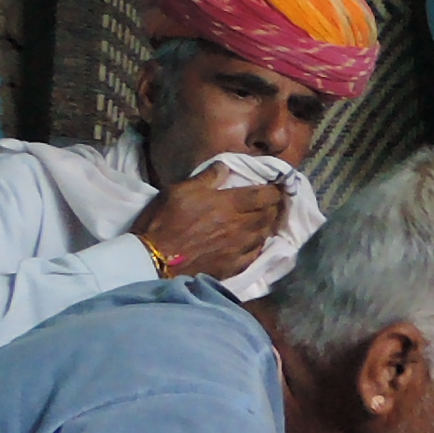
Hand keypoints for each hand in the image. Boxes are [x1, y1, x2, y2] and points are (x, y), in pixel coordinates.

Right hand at [129, 163, 285, 279]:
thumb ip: (208, 177)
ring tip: (265, 220)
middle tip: (273, 203)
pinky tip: (255, 242)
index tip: (278, 186)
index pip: (266, 195)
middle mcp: (241, 226)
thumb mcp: (181, 189)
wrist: (154, 259)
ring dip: (268, 225)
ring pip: (265, 234)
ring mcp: (240, 248)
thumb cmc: (166, 220)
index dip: (276, 190)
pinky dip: (259, 245)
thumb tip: (225, 166)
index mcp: (231, 204)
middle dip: (274, 207)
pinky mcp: (233, 266)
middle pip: (269, 215)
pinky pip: (255, 254)